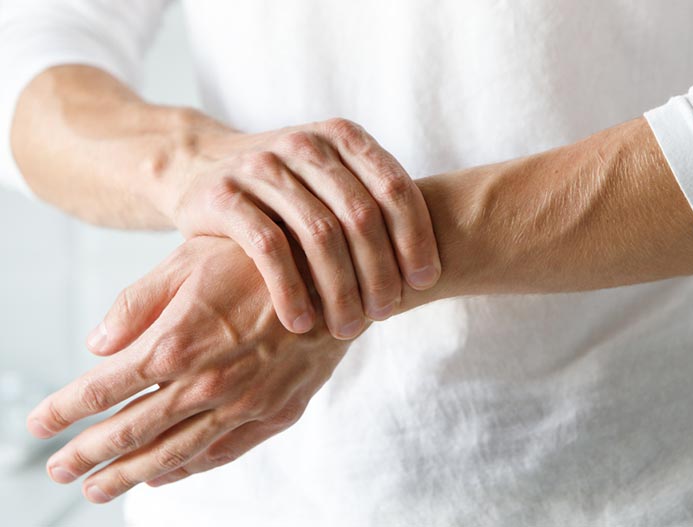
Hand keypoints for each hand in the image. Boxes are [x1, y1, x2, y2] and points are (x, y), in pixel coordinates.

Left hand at [28, 236, 352, 502]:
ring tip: (99, 490)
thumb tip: (97, 344)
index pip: (103, 389)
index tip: (37, 424)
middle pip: (131, 431)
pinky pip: (223, 452)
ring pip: (175, 453)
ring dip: (130, 474)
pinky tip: (166, 477)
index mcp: (177, 343)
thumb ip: (139, 303)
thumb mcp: (191, 260)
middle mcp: (206, 383)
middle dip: (88, 455)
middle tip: (58, 471)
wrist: (339, 274)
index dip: (65, 409)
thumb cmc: (260, 259)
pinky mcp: (277, 412)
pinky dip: (189, 468)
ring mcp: (244, 404)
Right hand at [144, 117, 439, 339]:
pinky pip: (268, 249)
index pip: (395, 188)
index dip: (416, 238)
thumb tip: (430, 268)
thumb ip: (373, 204)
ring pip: (318, 234)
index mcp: (342, 137)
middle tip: (384, 314)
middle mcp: (306, 144)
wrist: (199, 166)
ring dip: (339, 290)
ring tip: (347, 327)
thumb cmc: (284, 188)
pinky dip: (290, 291)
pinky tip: (301, 323)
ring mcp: (262, 167)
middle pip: (361, 216)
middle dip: (379, 273)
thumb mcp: (330, 180)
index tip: (423, 282)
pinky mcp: (223, 195)